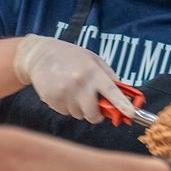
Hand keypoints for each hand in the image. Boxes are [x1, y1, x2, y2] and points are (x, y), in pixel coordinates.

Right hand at [13, 34, 134, 122]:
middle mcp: (79, 83)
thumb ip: (108, 76)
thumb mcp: (92, 59)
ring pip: (79, 115)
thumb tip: (123, 95)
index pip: (111, 92)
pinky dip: (67, 106)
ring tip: (73, 91)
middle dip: (96, 114)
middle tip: (94, 106)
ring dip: (79, 108)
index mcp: (92, 72)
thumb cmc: (70, 56)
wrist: (39, 55)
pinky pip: (66, 112)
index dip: (122, 104)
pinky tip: (62, 91)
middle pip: (93, 114)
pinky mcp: (52, 99)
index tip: (131, 114)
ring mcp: (64, 93)